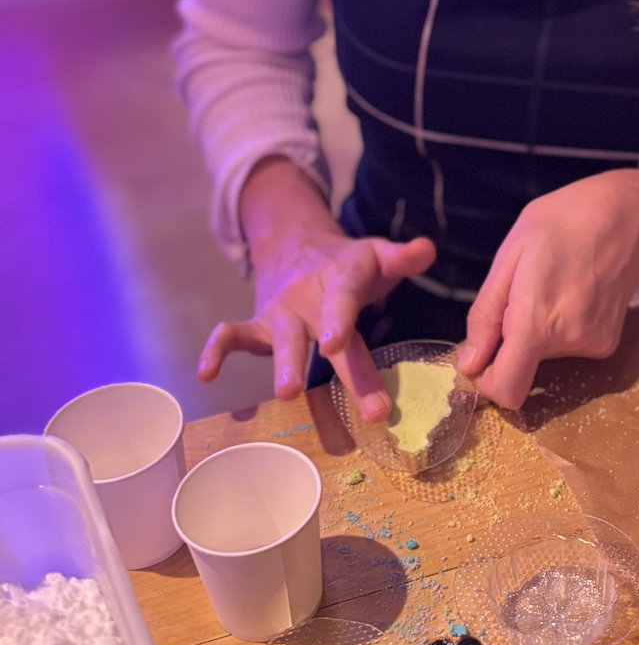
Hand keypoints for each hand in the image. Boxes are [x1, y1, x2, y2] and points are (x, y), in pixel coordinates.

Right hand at [197, 157, 435, 420]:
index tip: (336, 343)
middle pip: (324, 330)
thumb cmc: (348, 263)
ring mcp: (282, 312)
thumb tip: (427, 248)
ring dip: (284, 364)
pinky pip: (233, 335)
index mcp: (342, 279)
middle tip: (362, 401)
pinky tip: (205, 374)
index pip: (344, 297)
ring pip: (282, 339)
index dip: (339, 319)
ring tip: (285, 393)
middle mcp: (309, 296)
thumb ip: (401, 258)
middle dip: (346, 369)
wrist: (295, 243)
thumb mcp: (376, 255)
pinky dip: (216, 350)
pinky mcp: (259, 325)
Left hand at [457, 170, 638, 408]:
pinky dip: (560, 328)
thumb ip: (485, 317)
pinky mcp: (608, 343)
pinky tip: (571, 294)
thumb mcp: (509, 257)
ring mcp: (594, 345)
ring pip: (545, 357)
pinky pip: (568, 347)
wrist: (625, 216)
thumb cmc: (559, 224)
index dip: (487, 381)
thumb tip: (469, 364)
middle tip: (522, 294)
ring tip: (550, 286)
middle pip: (523, 368)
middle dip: (511, 342)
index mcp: (538, 322)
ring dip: (537, 331)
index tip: (482, 354)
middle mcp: (569, 343)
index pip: (507, 390)